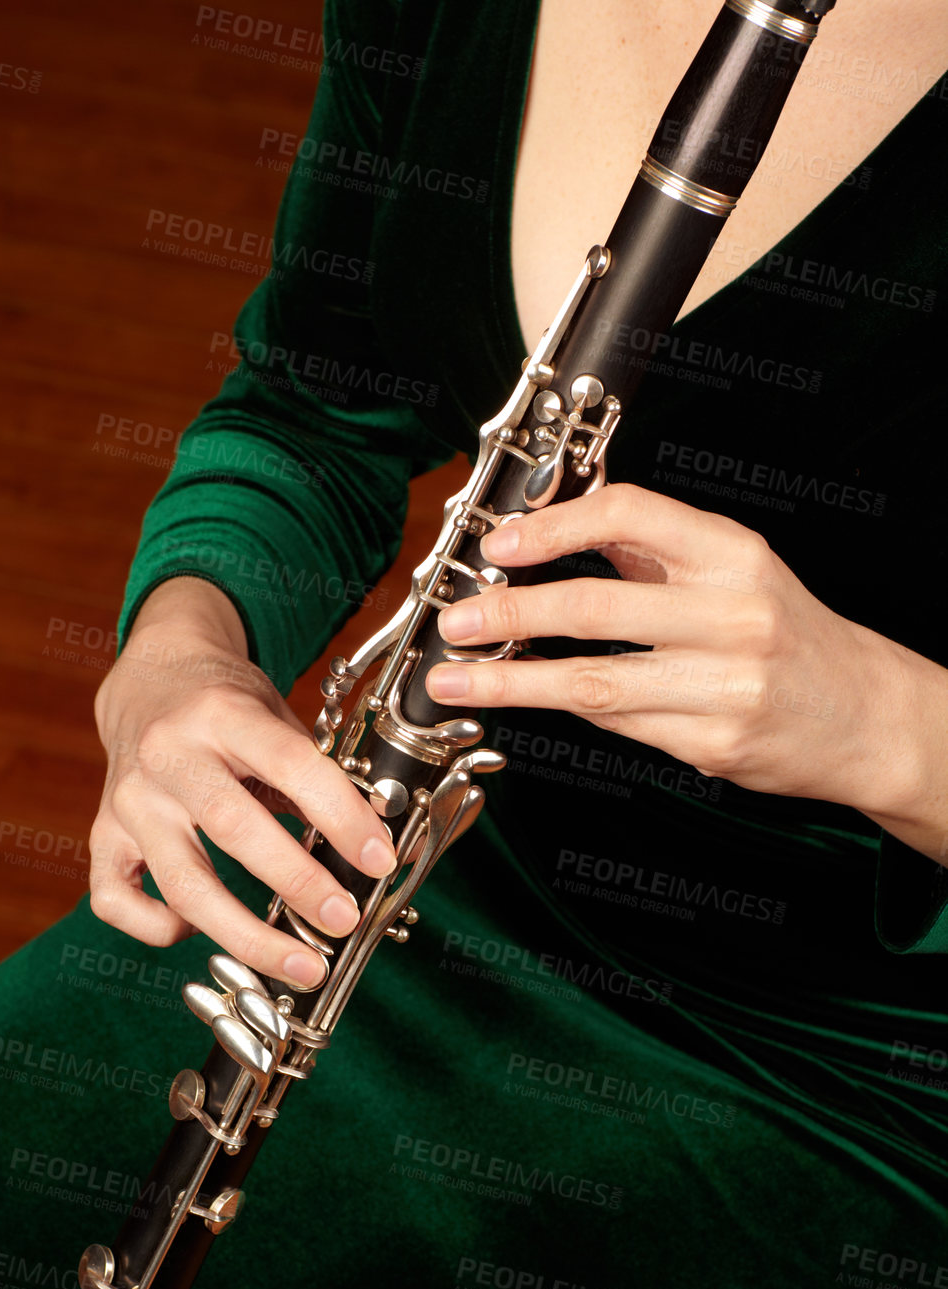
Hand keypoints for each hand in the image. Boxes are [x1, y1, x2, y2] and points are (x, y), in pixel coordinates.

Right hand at [89, 575, 395, 986]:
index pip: (289, 764)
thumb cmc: (226, 705)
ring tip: (299, 965)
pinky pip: (116, 900)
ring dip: (245, 935)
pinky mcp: (102, 834)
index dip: (340, 815)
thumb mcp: (275, 716)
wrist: (149, 678)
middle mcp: (168, 754)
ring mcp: (129, 799)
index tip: (379, 859)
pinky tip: (195, 930)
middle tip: (343, 921)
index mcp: (223, 713)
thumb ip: (316, 773)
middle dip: (298, 883)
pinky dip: (158, 927)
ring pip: (182, 882)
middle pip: (233, 829)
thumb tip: (372, 846)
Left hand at [425, 483, 945, 851]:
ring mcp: (724, 686)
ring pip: (593, 682)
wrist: (861, 714)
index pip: (629, 516)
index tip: (499, 545)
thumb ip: (648, 551)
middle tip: (457, 620)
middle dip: (510, 614)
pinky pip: (619, 724)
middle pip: (595, 608)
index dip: (552, 526)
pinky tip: (526, 701)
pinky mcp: (711, 743)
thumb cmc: (783, 632)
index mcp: (733, 553)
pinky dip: (565, 710)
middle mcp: (733, 615)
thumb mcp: (731, 568)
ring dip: (511, 682)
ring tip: (454, 678)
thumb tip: (548, 527)